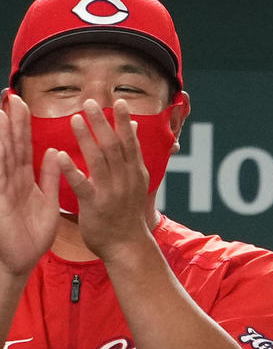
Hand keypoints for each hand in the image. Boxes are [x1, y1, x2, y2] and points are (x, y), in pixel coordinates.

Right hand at [0, 92, 59, 276]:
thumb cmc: (33, 234)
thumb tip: (55, 151)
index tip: (23, 104)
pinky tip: (0, 148)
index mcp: (23, 179)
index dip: (23, 126)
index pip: (23, 146)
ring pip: (2, 159)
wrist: (23, 260)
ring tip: (1, 114)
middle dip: (11, 123)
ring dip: (1, 138)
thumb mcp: (48, 201)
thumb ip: (50, 176)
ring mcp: (2, 190)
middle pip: (11, 147)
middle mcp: (10, 180)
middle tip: (11, 98)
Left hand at [51, 103, 154, 261]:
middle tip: (90, 103)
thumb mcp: (136, 182)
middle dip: (102, 122)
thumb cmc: (128, 213)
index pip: (130, 142)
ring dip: (87, 138)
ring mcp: (111, 192)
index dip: (124, 122)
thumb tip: (133, 126)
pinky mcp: (95, 205)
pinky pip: (82, 185)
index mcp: (135, 173)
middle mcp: (125, 179)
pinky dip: (71, 170)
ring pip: (99, 160)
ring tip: (76, 119)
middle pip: (113, 146)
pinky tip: (60, 156)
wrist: (128, 246)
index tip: (118, 101)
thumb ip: (132, 154)